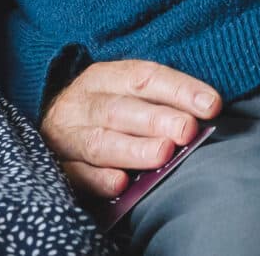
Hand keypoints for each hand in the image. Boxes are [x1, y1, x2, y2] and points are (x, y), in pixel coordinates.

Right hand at [40, 59, 221, 198]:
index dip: (177, 88)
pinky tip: (120, 183)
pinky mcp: (58, 166)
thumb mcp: (122, 94)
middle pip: (119, 109)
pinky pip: (76, 174)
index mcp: (102, 78)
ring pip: (98, 142)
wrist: (48, 129)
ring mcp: (66, 135)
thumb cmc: (102, 112)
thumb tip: (206, 113)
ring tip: (163, 154)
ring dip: (132, 148)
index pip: (142, 77)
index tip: (211, 104)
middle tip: (187, 129)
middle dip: (155, 119)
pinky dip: (97, 179)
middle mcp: (81, 103)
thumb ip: (157, 102)